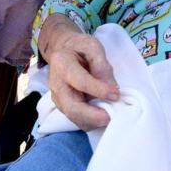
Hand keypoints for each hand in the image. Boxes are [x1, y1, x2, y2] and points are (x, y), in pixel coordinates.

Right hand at [38, 15, 119, 129]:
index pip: (80, 81)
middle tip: (109, 118)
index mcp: (61, 63)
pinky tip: (102, 119)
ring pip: (72, 116)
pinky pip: (75, 119)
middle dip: (91, 115)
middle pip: (71, 106)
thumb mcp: (93, 47)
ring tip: (109, 119)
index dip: (98, 90)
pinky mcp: (63, 106)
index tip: (115, 94)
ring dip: (91, 122)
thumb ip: (102, 65)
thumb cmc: (80, 47)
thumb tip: (111, 88)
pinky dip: (89, 123)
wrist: (64, 51)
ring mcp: (57, 97)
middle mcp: (55, 83)